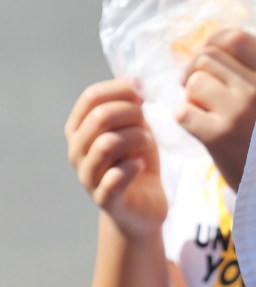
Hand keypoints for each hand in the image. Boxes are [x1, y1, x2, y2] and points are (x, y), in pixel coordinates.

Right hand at [65, 79, 166, 237]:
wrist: (143, 208)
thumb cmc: (137, 162)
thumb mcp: (135, 128)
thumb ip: (131, 106)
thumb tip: (136, 78)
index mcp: (79, 129)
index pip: (90, 97)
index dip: (120, 89)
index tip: (143, 93)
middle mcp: (76, 151)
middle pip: (100, 117)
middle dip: (131, 113)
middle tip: (148, 123)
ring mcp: (87, 176)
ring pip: (107, 143)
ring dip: (135, 138)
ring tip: (147, 144)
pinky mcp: (105, 200)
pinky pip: (115, 177)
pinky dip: (133, 166)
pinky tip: (141, 165)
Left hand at [178, 28, 255, 189]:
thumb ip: (254, 75)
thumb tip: (210, 50)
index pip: (236, 38)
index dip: (214, 43)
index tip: (208, 59)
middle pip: (207, 58)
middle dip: (195, 73)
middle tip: (197, 92)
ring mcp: (238, 111)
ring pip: (193, 82)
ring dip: (191, 97)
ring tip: (204, 113)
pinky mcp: (218, 135)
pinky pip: (183, 111)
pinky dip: (186, 119)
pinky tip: (200, 130)